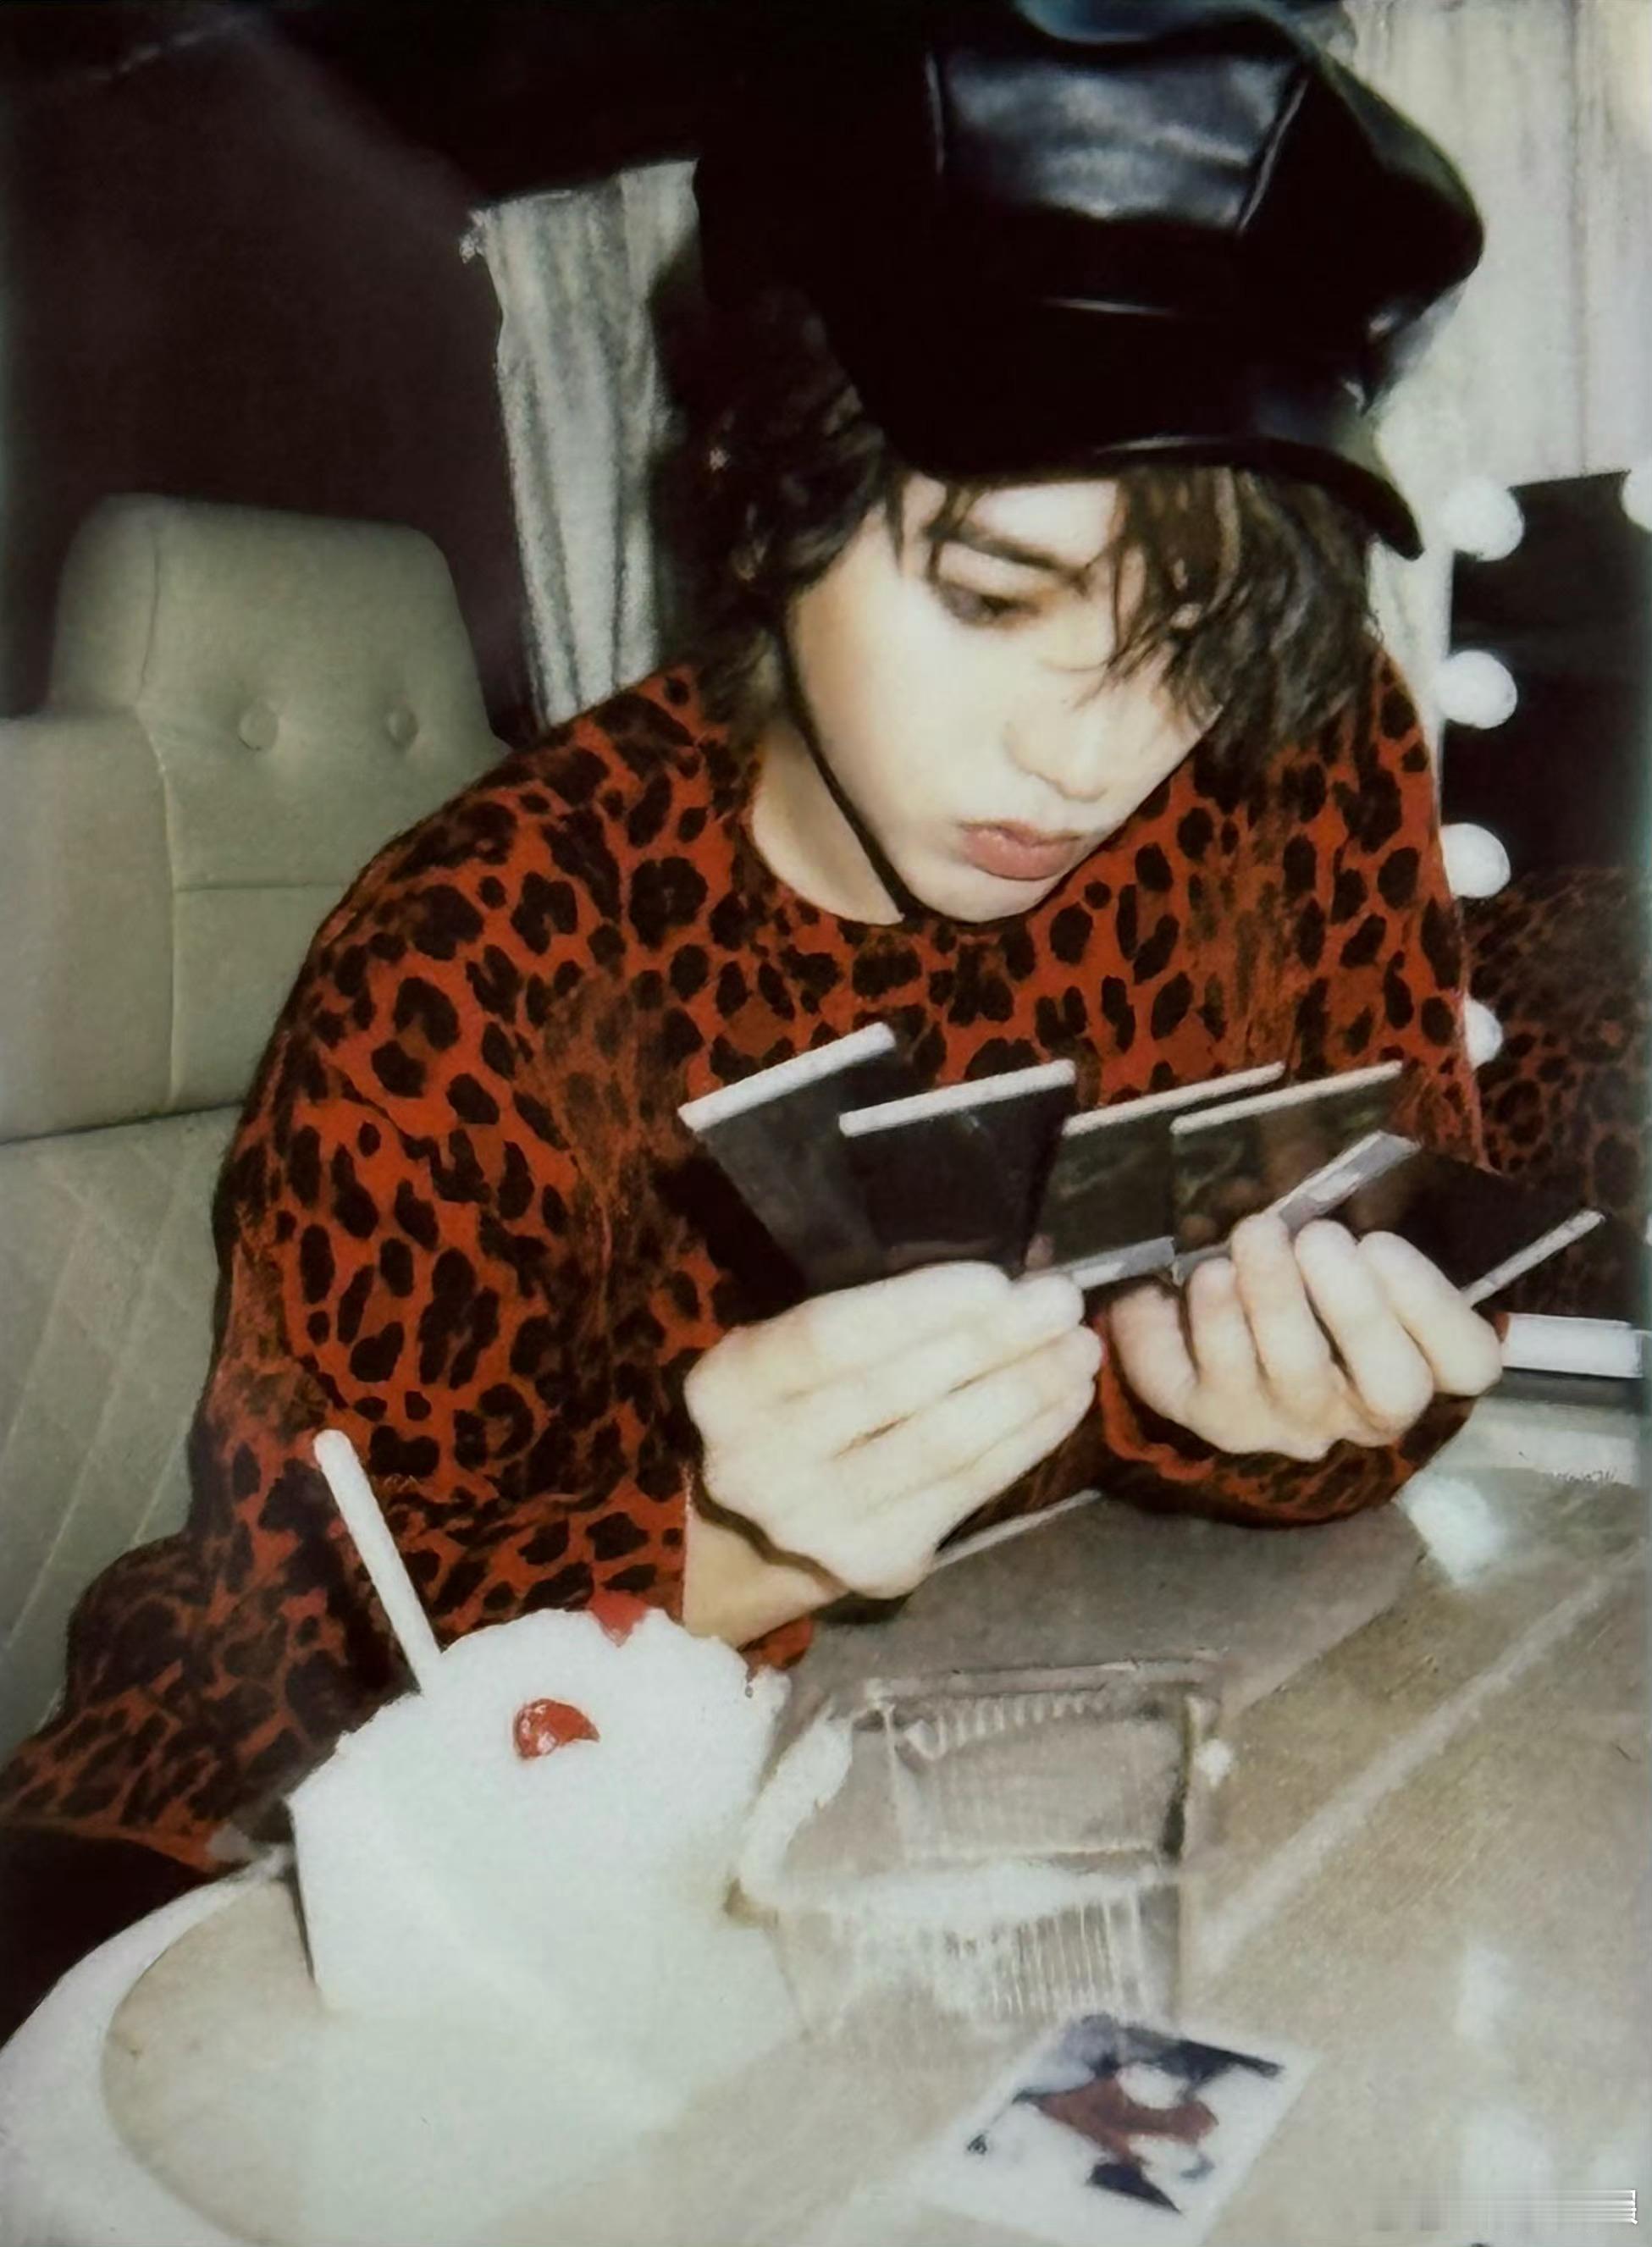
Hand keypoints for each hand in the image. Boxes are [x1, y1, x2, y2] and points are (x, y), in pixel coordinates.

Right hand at [684, 1262, 1101, 1601]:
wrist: (769, 1521)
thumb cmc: (801, 1397)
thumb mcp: (796, 1347)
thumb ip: (872, 1311)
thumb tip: (1006, 1268)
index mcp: (729, 1387)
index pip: (828, 1337)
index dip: (917, 1308)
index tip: (996, 1279)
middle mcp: (759, 1466)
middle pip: (898, 1393)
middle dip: (994, 1341)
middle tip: (1063, 1300)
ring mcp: (818, 1525)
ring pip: (945, 1449)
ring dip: (1027, 1392)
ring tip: (1079, 1348)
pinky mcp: (876, 1563)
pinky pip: (971, 1491)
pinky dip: (1028, 1440)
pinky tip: (1065, 1400)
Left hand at [1106, 1214, 1502, 1461]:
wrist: (1202, 1314)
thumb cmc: (1297, 1268)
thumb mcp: (1338, 1239)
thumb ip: (1354, 1213)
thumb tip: (1320, 1154)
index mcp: (1415, 1360)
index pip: (1465, 1362)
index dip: (1434, 1308)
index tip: (1380, 1241)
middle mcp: (1361, 1408)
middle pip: (1392, 1387)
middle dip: (1356, 1309)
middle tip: (1317, 1236)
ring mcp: (1287, 1421)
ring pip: (1295, 1380)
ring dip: (1272, 1301)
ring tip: (1249, 1238)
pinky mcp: (1214, 1417)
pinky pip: (1212, 1382)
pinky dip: (1206, 1325)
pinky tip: (1198, 1277)